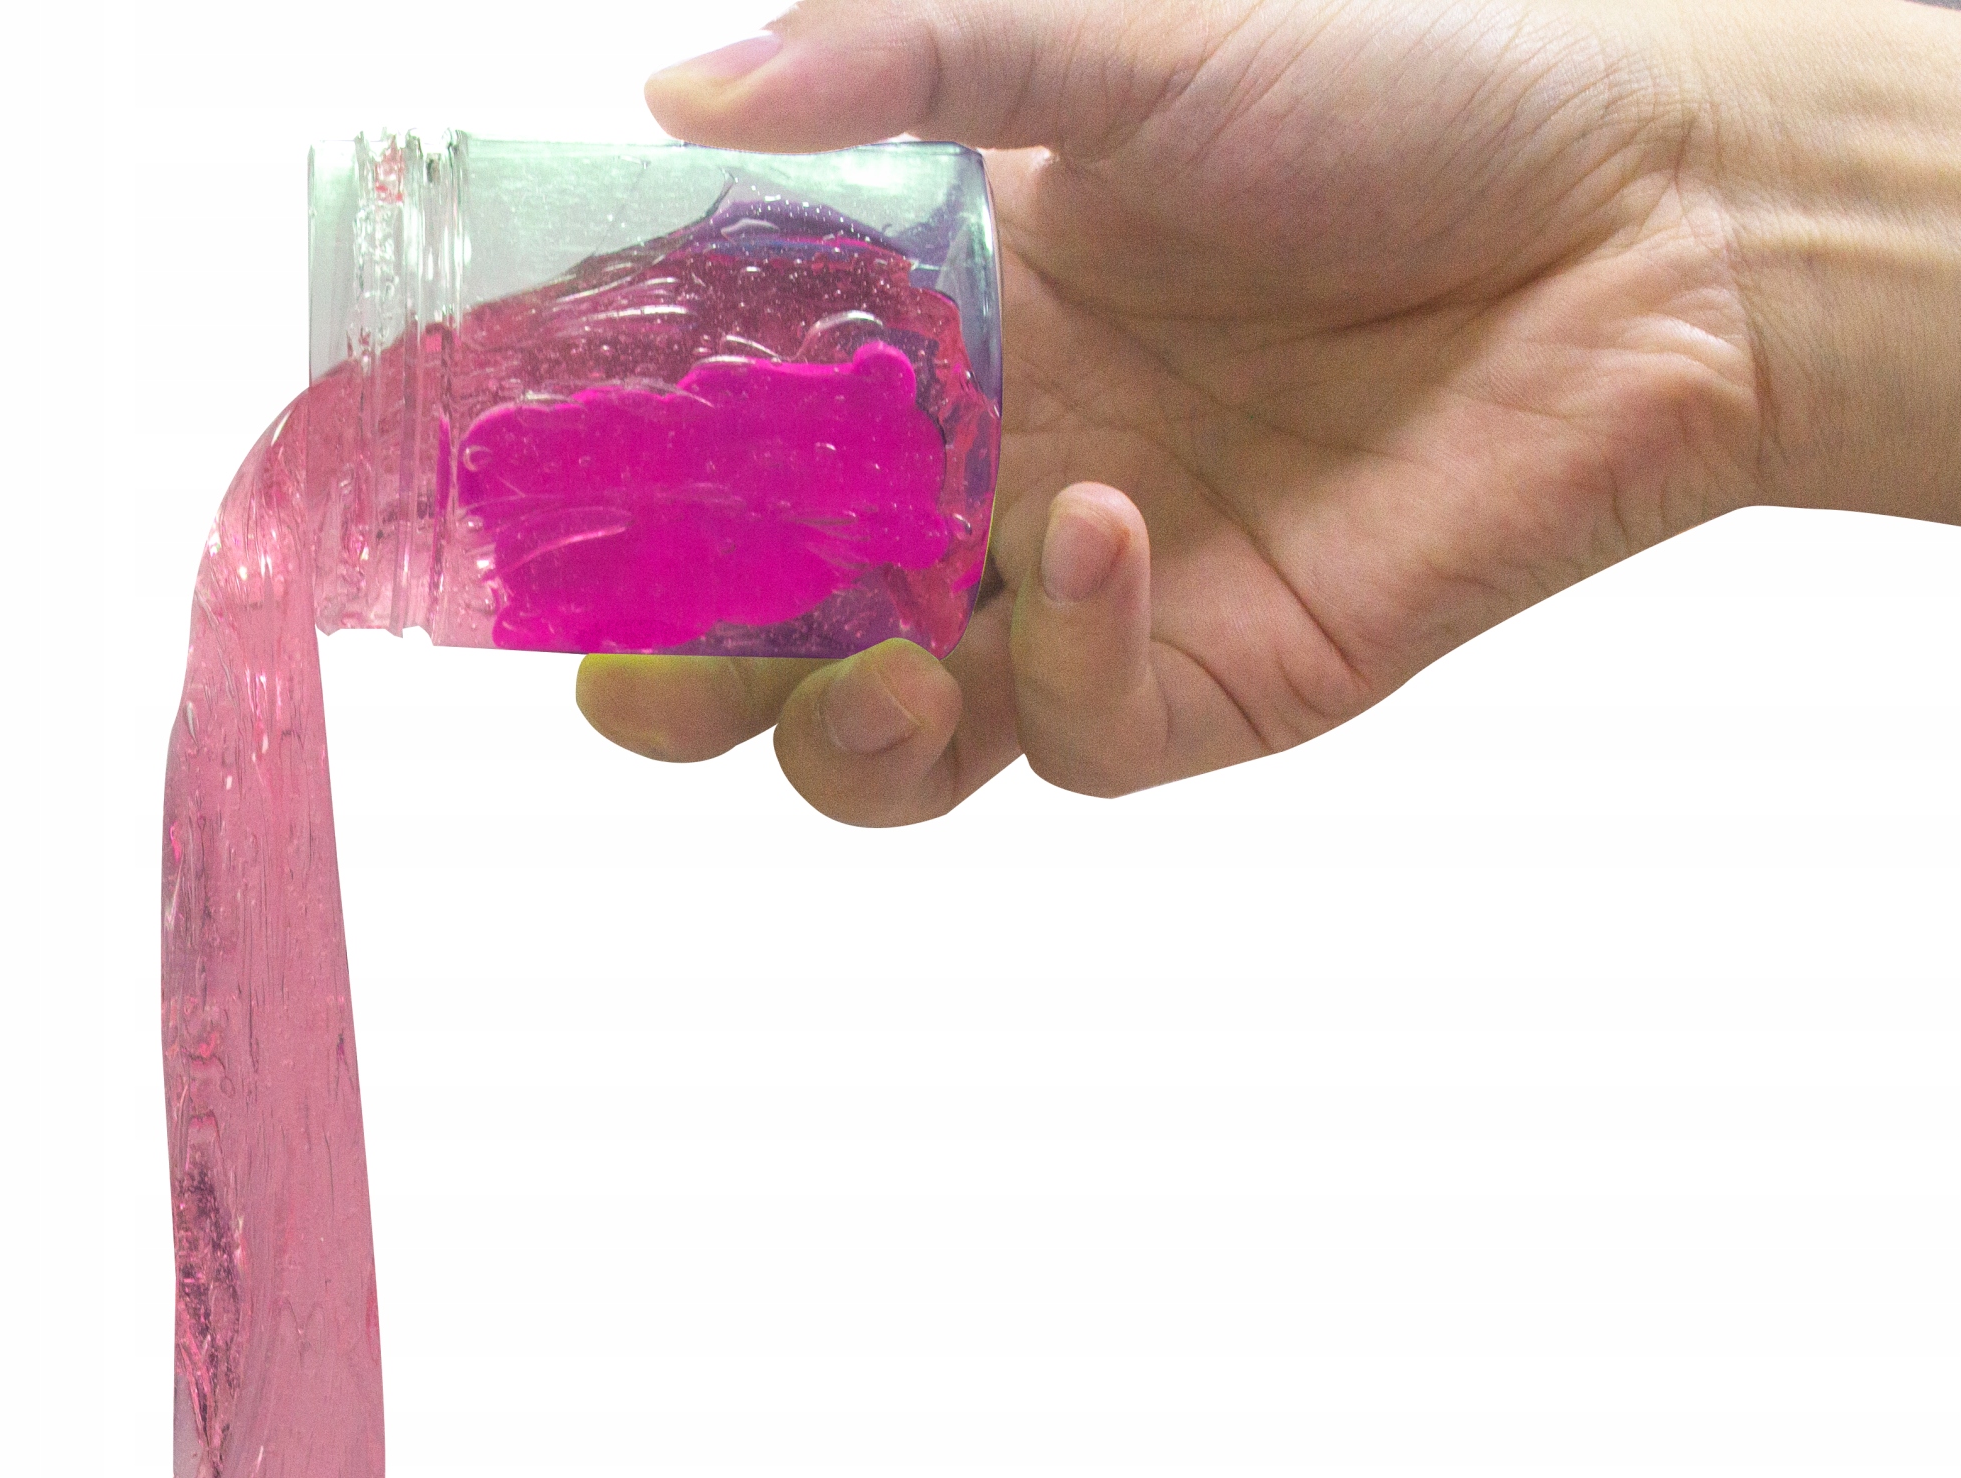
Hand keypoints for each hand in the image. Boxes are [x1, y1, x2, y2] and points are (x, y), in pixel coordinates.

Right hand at [574, 0, 1960, 824]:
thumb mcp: (1121, 36)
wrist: (1643, 224)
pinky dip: (1065, 650)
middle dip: (669, 673)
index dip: (595, 462)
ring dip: (828, 728)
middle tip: (628, 659)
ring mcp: (1064, 596)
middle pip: (754, 635)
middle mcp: (965, 478)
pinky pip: (1065, 729)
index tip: (495, 461)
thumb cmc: (1398, 95)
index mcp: (916, 326)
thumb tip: (678, 95)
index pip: (704, 425)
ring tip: (863, 658)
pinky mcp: (1181, 680)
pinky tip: (1110, 528)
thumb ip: (898, 60)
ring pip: (874, 745)